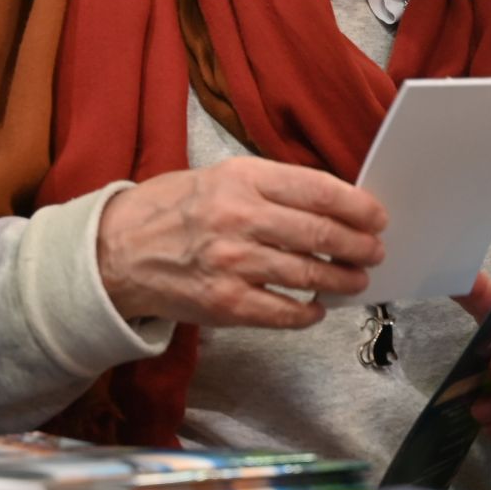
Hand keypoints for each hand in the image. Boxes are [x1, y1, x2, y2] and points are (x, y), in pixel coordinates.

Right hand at [95, 156, 386, 328]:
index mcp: (241, 178)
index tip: (376, 215)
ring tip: (356, 279)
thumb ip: (270, 187)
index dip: (357, 205)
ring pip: (309, 274)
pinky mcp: (225, 304)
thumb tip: (329, 204)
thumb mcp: (218, 177)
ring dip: (343, 280)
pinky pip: (284, 312)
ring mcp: (232, 264)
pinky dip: (309, 312)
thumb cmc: (170, 210)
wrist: (115, 252)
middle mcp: (239, 218)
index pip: (318, 189)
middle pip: (321, 234)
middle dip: (358, 245)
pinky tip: (317, 308)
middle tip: (374, 250)